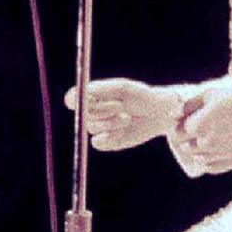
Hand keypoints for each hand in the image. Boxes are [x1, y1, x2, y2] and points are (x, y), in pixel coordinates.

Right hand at [65, 78, 181, 151]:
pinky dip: (110, 137)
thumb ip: (102, 90)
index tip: (84, 99)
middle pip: (83, 114)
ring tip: (127, 118)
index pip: (73, 98)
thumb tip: (83, 92)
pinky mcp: (106, 141)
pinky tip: (123, 131)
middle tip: (120, 106)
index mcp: (94, 96)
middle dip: (102, 110)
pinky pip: (98, 143)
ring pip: (92, 128)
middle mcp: (93, 112)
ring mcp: (99, 127)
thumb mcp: (123, 89)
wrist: (158, 114)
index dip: (74, 99)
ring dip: (110, 123)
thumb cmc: (141, 96)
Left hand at [176, 85, 231, 174]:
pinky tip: (216, 148)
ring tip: (211, 135)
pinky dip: (209, 160)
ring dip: (198, 148)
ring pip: (197, 157)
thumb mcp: (210, 95)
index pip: (176, 132)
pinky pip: (210, 167)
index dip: (180, 126)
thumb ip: (187, 106)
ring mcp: (217, 155)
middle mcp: (205, 144)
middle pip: (185, 146)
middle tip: (200, 127)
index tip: (188, 119)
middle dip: (188, 138)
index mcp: (197, 126)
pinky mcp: (229, 163)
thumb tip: (171, 115)